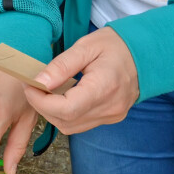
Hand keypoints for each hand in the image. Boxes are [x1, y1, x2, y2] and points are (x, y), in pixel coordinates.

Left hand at [22, 27, 138, 134]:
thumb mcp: (85, 46)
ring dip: (53, 112)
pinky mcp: (111, 118)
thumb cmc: (115, 45)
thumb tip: (39, 82)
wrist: (144, 54)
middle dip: (43, 107)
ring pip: (71, 127)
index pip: (66, 109)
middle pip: (66, 121)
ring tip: (47, 91)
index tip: (30, 86)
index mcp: (104, 88)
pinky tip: (63, 96)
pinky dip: (66, 114)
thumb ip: (61, 65)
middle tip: (34, 87)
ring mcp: (112, 116)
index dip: (41, 101)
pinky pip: (81, 124)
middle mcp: (110, 108)